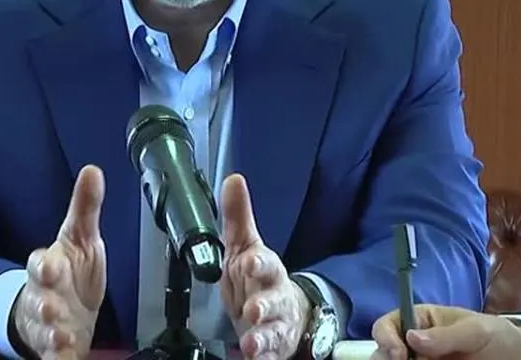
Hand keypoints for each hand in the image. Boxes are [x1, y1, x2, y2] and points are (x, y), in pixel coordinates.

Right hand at [12, 164, 106, 359]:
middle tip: (51, 307)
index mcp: (48, 267)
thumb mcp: (80, 238)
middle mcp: (43, 297)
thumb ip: (85, 207)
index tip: (50, 264)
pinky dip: (60, 358)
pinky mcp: (56, 349)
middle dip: (45, 303)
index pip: (39, 263)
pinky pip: (55, 356)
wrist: (62, 311)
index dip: (43, 265)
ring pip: (45, 330)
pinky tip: (67, 358)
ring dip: (52, 333)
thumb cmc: (70, 271)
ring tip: (61, 335)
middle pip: (39, 299)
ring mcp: (47, 325)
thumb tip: (93, 170)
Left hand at [219, 173, 310, 359]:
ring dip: (261, 338)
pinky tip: (253, 359)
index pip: (265, 264)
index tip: (249, 261)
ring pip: (272, 332)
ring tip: (250, 345)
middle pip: (272, 302)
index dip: (258, 263)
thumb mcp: (245, 246)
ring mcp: (275, 325)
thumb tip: (233, 179)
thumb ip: (238, 216)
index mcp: (266, 270)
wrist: (286, 315)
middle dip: (263, 306)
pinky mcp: (273, 348)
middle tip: (251, 310)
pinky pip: (270, 355)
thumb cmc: (259, 278)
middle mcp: (274, 298)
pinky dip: (263, 358)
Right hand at [370, 305, 520, 359]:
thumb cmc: (496, 336)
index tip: (398, 353)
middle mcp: (414, 346)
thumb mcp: (475, 331)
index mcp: (419, 322)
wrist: (516, 359)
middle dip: (386, 359)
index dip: (386, 338)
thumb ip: (446, 334)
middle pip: (384, 354)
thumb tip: (412, 338)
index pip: (388, 325)